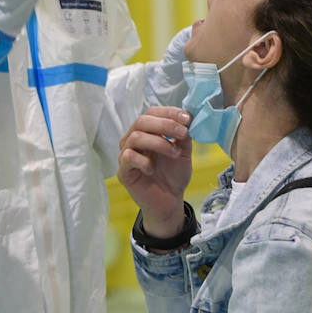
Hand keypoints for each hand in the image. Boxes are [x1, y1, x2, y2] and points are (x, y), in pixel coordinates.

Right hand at [118, 106, 191, 234]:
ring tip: (175, 153)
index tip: (187, 118)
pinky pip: (128, 157)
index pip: (152, 112)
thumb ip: (183, 135)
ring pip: (136, 137)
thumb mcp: (184, 151)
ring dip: (160, 143)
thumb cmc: (173, 175)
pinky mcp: (123, 171)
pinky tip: (153, 169)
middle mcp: (133, 139)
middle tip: (183, 133)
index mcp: (147, 132)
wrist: (169, 200)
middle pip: (142, 121)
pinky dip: (144, 161)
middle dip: (165, 124)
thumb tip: (187, 119)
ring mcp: (126, 155)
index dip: (169, 112)